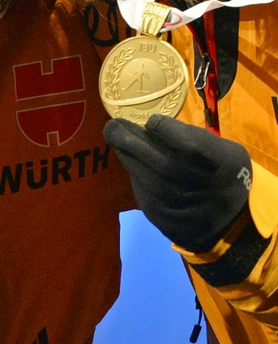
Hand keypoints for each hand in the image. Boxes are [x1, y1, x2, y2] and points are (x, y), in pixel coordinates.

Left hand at [104, 114, 253, 250]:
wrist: (229, 222)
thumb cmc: (221, 173)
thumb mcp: (224, 151)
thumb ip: (195, 138)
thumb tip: (154, 126)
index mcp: (226, 166)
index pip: (195, 147)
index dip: (170, 132)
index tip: (151, 121)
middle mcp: (206, 190)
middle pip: (166, 165)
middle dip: (134, 142)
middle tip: (112, 125)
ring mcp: (187, 209)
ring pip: (151, 181)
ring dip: (128, 156)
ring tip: (114, 136)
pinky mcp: (168, 221)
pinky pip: (146, 195)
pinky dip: (135, 176)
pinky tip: (127, 159)